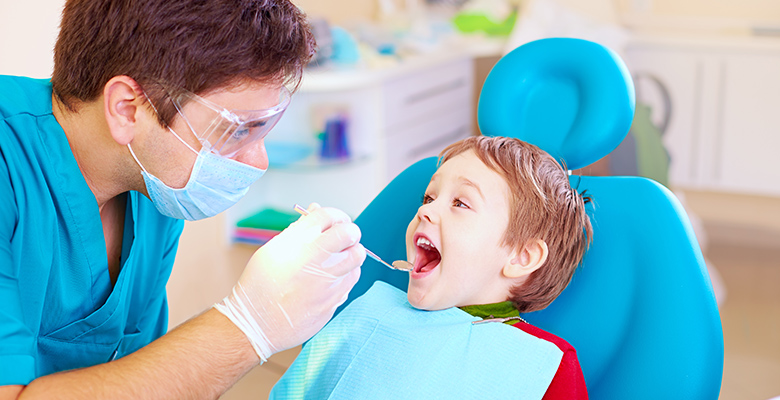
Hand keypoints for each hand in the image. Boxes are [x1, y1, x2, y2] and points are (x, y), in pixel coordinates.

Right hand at [214, 204, 364, 361]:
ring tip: (338, 259)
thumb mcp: (273, 250)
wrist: (255, 324)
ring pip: (356, 257)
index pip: (328, 215)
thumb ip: (299, 229)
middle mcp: (313, 259)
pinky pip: (352, 279)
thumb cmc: (260, 285)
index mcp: (295, 242)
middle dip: (350, 232)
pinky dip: (347, 274)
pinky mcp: (333, 300)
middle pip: (349, 233)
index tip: (337, 222)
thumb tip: (316, 208)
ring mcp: (325, 281)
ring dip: (351, 254)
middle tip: (345, 238)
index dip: (336, 216)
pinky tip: (333, 278)